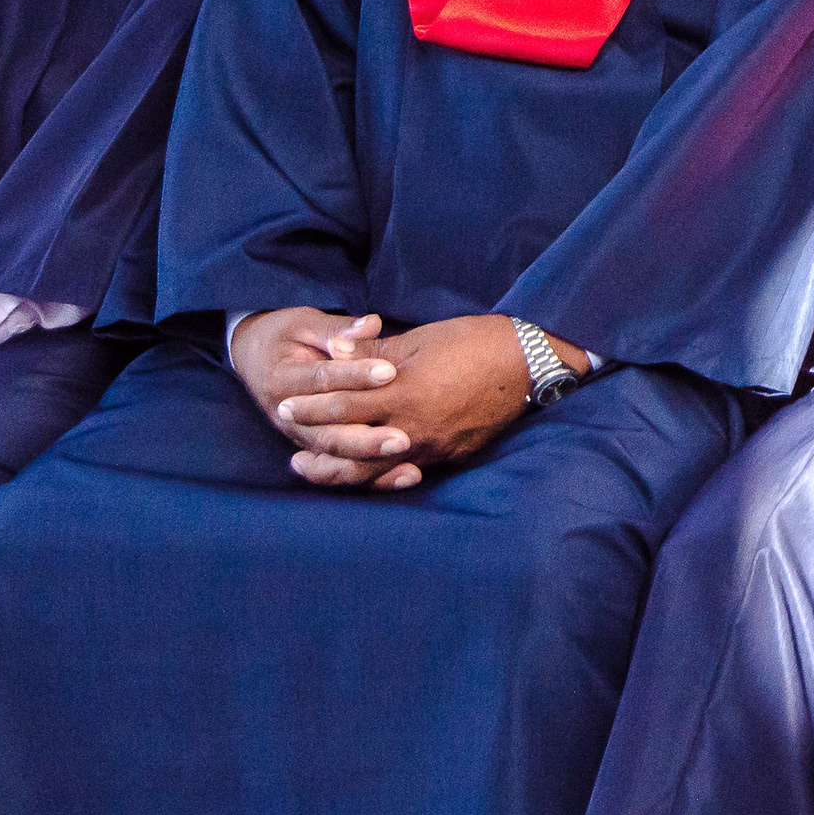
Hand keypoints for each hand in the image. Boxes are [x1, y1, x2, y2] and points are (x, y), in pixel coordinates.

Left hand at [242, 310, 564, 489]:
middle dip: (317, 450)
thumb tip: (335, 350)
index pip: (343, 406)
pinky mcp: (449, 456)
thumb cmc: (475, 342)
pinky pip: (403, 471)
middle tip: (290, 454)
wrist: (530, 364)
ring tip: (314, 471)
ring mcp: (432, 447)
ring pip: (374, 471)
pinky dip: (376, 475)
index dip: (310, 407)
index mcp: (404, 395)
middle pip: (351, 450)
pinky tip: (363, 472)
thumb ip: (375, 353)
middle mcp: (414, 429)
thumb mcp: (422, 339)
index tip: (283, 406)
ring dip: (340, 472)